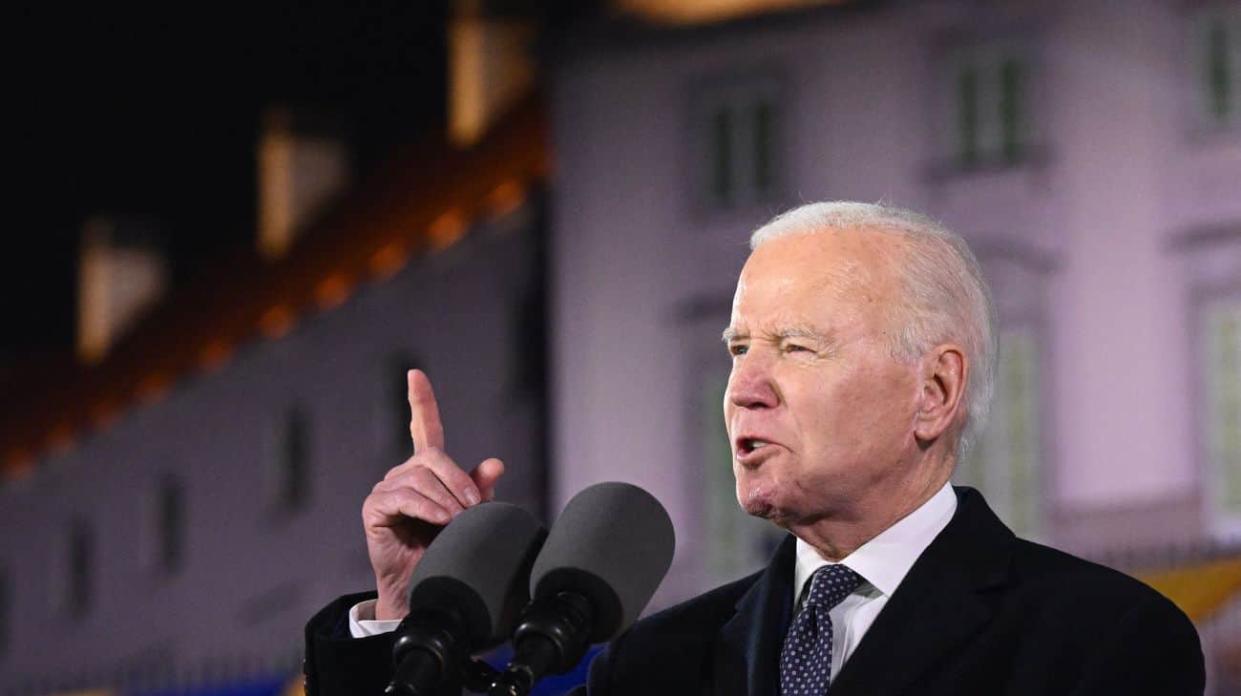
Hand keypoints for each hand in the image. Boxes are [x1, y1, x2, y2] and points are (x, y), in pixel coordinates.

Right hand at [361, 369, 504, 619]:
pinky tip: (441, 521)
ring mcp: (386, 489)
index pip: (424, 428)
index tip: (416, 374)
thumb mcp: (470, 516)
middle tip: (474, 507)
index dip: (421, 401)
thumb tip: (496, 463)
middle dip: (457, 479)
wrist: (426, 587)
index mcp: (427, 470)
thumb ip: (479, 489)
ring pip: (420, 478)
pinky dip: (427, 508)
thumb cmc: (447, 549)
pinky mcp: (375, 508)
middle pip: (432, 457)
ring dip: (445, 499)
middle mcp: (404, 474)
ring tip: (457, 522)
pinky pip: (404, 497)